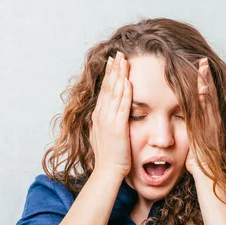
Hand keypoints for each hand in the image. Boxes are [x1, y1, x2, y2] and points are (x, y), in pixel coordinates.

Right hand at [90, 51, 132, 177]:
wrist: (107, 171)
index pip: (104, 90)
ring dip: (119, 75)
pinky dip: (124, 92)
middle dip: (113, 69)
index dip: (109, 75)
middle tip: (118, 53)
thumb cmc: (109, 157)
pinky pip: (122, 106)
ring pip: (114, 92)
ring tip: (124, 60)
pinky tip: (128, 81)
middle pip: (108, 86)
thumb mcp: (102, 136)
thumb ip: (102, 124)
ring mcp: (107, 120)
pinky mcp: (117, 127)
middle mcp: (100, 115)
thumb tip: (100, 117)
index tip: (113, 62)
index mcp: (98, 116)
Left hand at [185, 57, 219, 175]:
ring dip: (205, 82)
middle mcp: (212, 121)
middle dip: (206, 77)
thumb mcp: (196, 147)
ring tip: (202, 66)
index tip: (199, 68)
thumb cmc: (201, 165)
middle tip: (202, 59)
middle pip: (210, 93)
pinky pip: (206, 112)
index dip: (203, 82)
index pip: (205, 97)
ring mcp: (212, 124)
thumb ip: (193, 138)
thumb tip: (186, 137)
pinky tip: (202, 87)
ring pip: (209, 99)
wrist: (211, 176)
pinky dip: (205, 99)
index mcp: (208, 122)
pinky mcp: (209, 130)